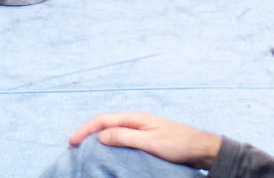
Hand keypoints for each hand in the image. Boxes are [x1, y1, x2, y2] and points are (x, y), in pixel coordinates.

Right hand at [67, 114, 221, 167]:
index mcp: (136, 118)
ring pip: (114, 132)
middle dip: (89, 133)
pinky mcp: (147, 140)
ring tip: (88, 150)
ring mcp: (143, 130)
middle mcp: (137, 122)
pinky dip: (112, 145)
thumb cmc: (177, 144)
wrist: (201, 149)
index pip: (104, 120)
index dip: (86, 129)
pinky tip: (110, 154)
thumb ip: (125, 137)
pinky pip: (123, 140)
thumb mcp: (149, 142)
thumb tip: (101, 135)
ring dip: (100, 139)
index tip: (72, 141)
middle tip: (75, 146)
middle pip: (107, 124)